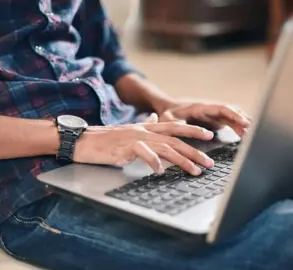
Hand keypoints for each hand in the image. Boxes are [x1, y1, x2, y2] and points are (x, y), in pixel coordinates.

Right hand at [73, 114, 214, 174]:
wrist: (83, 140)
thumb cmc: (106, 139)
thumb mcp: (129, 130)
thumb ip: (145, 125)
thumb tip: (156, 118)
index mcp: (146, 127)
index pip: (175, 126)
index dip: (193, 129)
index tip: (209, 134)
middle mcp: (144, 130)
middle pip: (175, 139)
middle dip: (195, 150)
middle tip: (209, 161)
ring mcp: (135, 137)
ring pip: (166, 147)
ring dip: (182, 160)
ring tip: (195, 170)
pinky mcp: (125, 147)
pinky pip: (144, 153)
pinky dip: (154, 162)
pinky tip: (161, 171)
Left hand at [158, 102, 250, 136]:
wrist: (167, 108)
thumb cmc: (168, 114)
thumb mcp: (170, 121)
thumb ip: (181, 126)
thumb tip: (197, 133)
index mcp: (201, 107)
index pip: (222, 109)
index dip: (235, 115)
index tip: (245, 123)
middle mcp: (210, 108)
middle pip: (231, 111)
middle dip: (243, 120)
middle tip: (254, 132)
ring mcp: (213, 113)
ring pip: (232, 115)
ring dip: (242, 124)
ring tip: (251, 135)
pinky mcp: (215, 119)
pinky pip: (229, 121)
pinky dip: (238, 127)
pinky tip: (244, 135)